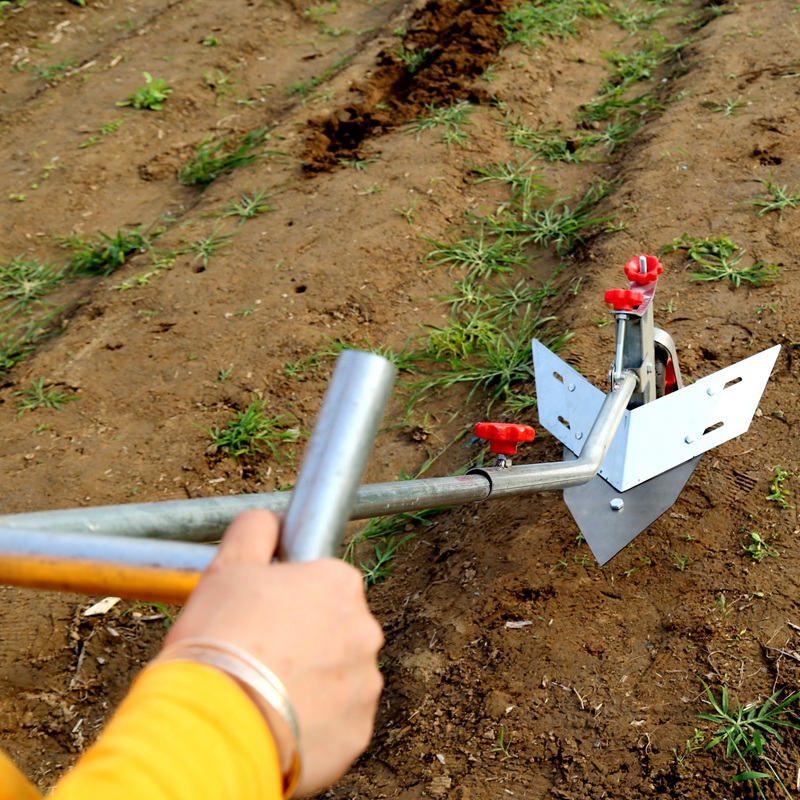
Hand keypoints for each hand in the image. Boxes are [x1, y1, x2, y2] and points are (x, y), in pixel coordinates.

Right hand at [164, 509, 383, 796]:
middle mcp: (364, 630)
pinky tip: (278, 724)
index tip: (264, 616)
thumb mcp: (228, 567)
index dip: (288, 598)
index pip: (322, 583)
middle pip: (334, 629)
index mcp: (339, 583)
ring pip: (338, 676)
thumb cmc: (220, 639)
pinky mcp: (358, 732)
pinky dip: (314, 722)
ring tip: (264, 693)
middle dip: (304, 639)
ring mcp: (365, 684)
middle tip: (259, 655)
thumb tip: (269, 521)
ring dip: (310, 681)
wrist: (215, 726)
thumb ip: (255, 531)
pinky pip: (338, 720)